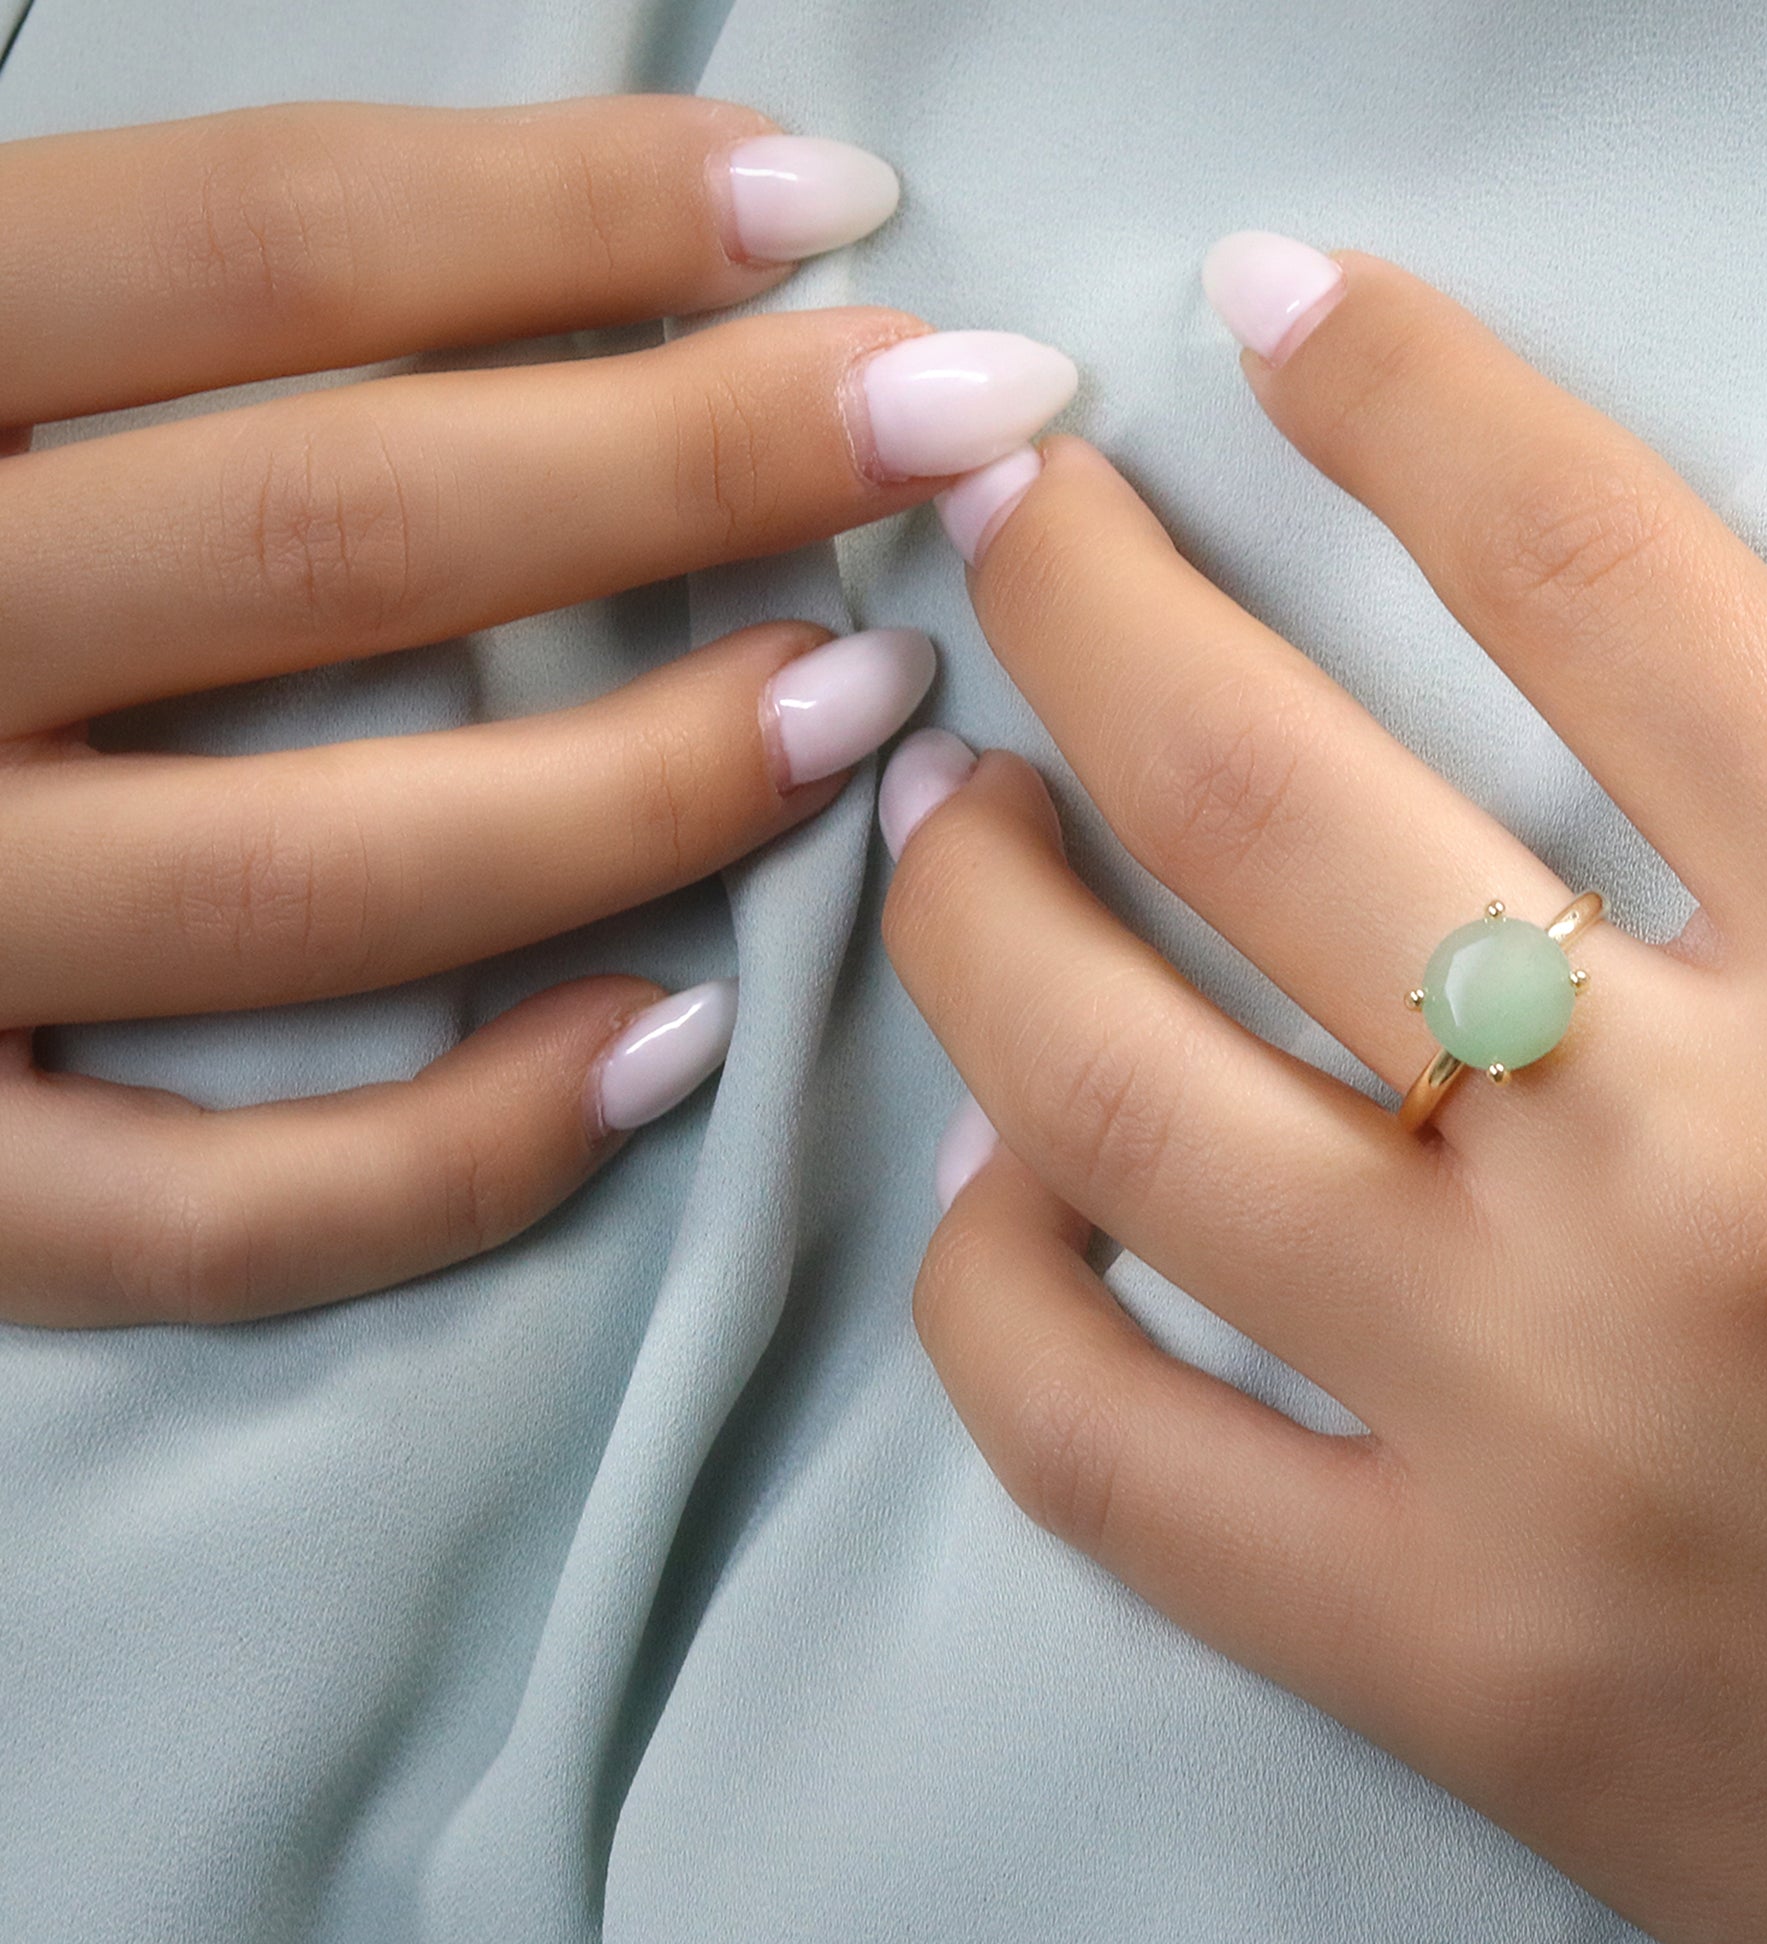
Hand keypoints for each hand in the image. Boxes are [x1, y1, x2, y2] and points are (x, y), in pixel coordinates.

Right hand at [0, 97, 1075, 1325]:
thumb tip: (639, 251)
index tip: (839, 209)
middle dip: (693, 467)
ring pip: (313, 876)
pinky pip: (211, 1209)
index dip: (571, 216)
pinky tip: (676, 1043)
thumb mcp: (0, 369)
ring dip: (637, 791)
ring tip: (869, 697)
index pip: (258, 244)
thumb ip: (211, 319)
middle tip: (968, 426)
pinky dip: (459, 1147)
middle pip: (334, 536)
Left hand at [880, 245, 1766, 1943]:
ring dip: (979, 915)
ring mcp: (1548, 1423)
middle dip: (1087, 595)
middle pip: (1264, 786)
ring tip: (949, 820)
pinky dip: (1003, 1303)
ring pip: (1114, 1096)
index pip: (1599, 573)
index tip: (1274, 313)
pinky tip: (1011, 1195)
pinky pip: (1112, 1455)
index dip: (1403, 398)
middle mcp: (1699, 1162)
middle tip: (1015, 520)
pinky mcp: (1469, 1658)